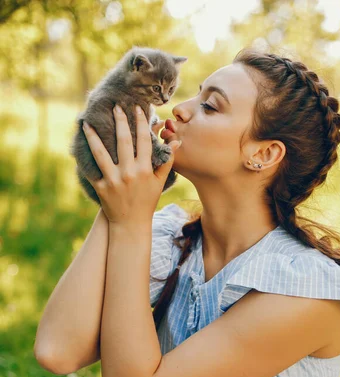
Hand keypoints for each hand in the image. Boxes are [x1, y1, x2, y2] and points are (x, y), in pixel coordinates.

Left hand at [82, 104, 180, 225]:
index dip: (141, 123)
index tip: (138, 109)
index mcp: (145, 170)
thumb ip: (167, 161)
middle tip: (115, 106)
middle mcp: (129, 173)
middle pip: (123, 141)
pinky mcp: (101, 187)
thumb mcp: (159, 182)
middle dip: (120, 121)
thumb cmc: (147, 201)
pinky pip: (91, 169)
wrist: (131, 224)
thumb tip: (175, 141)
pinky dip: (84, 158)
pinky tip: (79, 145)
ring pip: (101, 152)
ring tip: (87, 122)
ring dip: (94, 136)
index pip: (144, 141)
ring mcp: (114, 180)